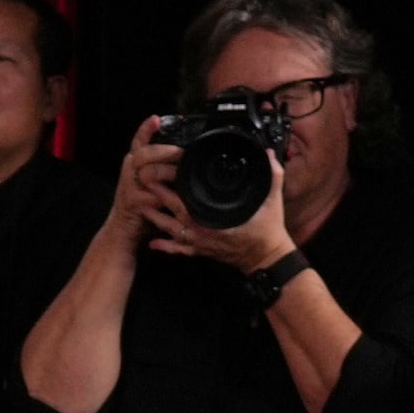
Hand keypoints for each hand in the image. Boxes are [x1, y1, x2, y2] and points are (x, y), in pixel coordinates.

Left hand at [139, 126, 293, 273]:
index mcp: (212, 219)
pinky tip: (152, 242)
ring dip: (155, 220)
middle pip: (172, 213)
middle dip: (156, 199)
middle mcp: (201, 231)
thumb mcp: (272, 200)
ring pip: (171, 231)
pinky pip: (179, 250)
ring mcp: (200, 243)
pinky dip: (165, 247)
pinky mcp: (202, 252)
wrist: (267, 259)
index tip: (157, 176)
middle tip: (144, 184)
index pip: (184, 201)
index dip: (169, 189)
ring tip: (140, 207)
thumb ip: (272, 174)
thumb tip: (269, 153)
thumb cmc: (269, 230)